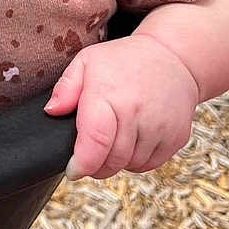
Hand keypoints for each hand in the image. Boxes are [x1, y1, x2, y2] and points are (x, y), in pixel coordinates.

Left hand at [43, 34, 199, 180]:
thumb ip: (65, 88)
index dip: (82, 163)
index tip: (73, 170)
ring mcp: (160, 127)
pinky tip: (130, 140)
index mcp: (109, 94)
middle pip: (112, 160)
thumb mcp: (86, 62)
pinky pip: (149, 164)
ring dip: (116, 162)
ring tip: (111, 139)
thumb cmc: (123, 60)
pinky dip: (136, 160)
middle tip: (87, 155)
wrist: (171, 57)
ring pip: (130, 165)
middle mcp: (137, 113)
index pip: (95, 141)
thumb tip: (51, 111)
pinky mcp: (176, 137)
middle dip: (95, 165)